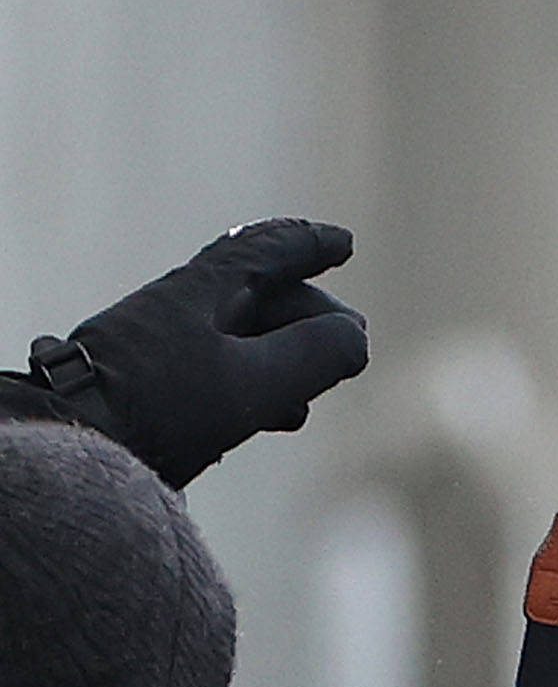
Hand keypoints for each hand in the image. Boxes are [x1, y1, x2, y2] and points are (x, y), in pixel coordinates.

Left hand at [26, 219, 370, 485]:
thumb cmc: (163, 408)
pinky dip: (253, 384)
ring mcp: (157, 347)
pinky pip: (213, 371)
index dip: (307, 245)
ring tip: (309, 398)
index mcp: (200, 291)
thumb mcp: (254, 382)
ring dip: (284, 358)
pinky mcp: (145, 387)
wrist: (72, 442)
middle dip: (307, 316)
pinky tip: (268, 416)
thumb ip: (316, 356)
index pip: (262, 251)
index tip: (345, 244)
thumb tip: (357, 339)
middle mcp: (176, 309)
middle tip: (350, 339)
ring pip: (236, 339)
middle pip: (255, 298)